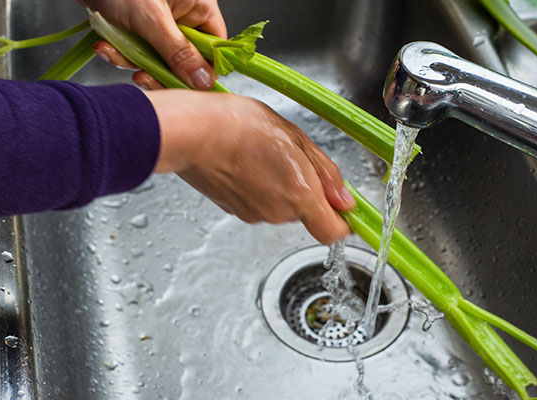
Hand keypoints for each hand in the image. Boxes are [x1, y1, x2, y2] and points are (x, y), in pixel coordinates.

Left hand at [77, 0, 225, 89]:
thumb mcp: (151, 18)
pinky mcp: (139, 28)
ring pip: (157, 60)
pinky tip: (104, 44)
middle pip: (185, 61)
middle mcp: (183, 17)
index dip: (202, 72)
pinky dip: (120, 53)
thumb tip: (204, 82)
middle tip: (142, 76)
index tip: (184, 85)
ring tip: (111, 49)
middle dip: (159, 71)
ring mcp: (160, 23)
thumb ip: (178, 53)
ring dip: (132, 61)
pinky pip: (137, 53)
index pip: (213, 50)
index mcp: (199, 8)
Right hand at [144, 89, 355, 243]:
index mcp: (299, 193)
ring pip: (281, 206)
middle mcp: (278, 212)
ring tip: (262, 155)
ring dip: (280, 185)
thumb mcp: (294, 137)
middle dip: (305, 188)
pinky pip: (259, 203)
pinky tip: (246, 163)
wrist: (190, 133)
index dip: (343, 222)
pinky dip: (258, 187)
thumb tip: (346, 201)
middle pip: (306, 212)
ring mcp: (254, 215)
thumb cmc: (237, 126)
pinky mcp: (234, 211)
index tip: (343, 206)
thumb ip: (325, 173)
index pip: (334, 232)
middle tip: (290, 156)